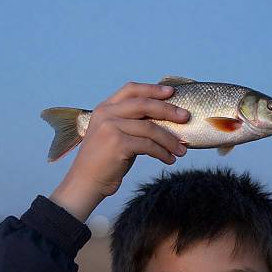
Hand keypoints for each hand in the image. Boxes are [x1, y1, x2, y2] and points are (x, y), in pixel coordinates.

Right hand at [64, 81, 189, 200]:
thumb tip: (163, 121)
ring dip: (170, 140)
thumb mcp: (113, 135)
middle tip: (186, 117)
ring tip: (182, 149)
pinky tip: (169, 160)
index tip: (172, 92)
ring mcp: (111, 128)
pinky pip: (148, 145)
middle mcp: (106, 114)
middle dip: (168, 110)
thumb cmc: (104, 162)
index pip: (131, 90)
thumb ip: (130, 124)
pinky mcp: (118, 144)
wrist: (86, 182)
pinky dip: (162, 153)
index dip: (153, 89)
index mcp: (105, 108)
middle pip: (144, 105)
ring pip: (150, 128)